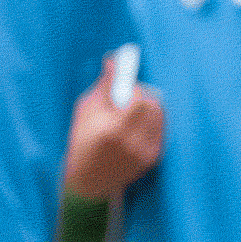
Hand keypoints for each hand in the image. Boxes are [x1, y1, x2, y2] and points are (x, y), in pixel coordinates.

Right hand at [64, 57, 164, 199]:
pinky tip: (136, 126)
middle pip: (154, 106)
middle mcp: (132, 142)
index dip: (134, 87)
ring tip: (132, 112)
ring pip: (160, 117)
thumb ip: (102, 87)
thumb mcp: (84, 111)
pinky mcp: (153, 158)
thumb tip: (112, 61)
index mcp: (112, 129)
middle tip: (129, 97)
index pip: (139, 100)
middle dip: (143, 96)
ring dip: (149, 109)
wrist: (89, 180)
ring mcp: (145, 152)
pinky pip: (161, 130)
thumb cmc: (80, 142)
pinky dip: (151, 123)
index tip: (127, 82)